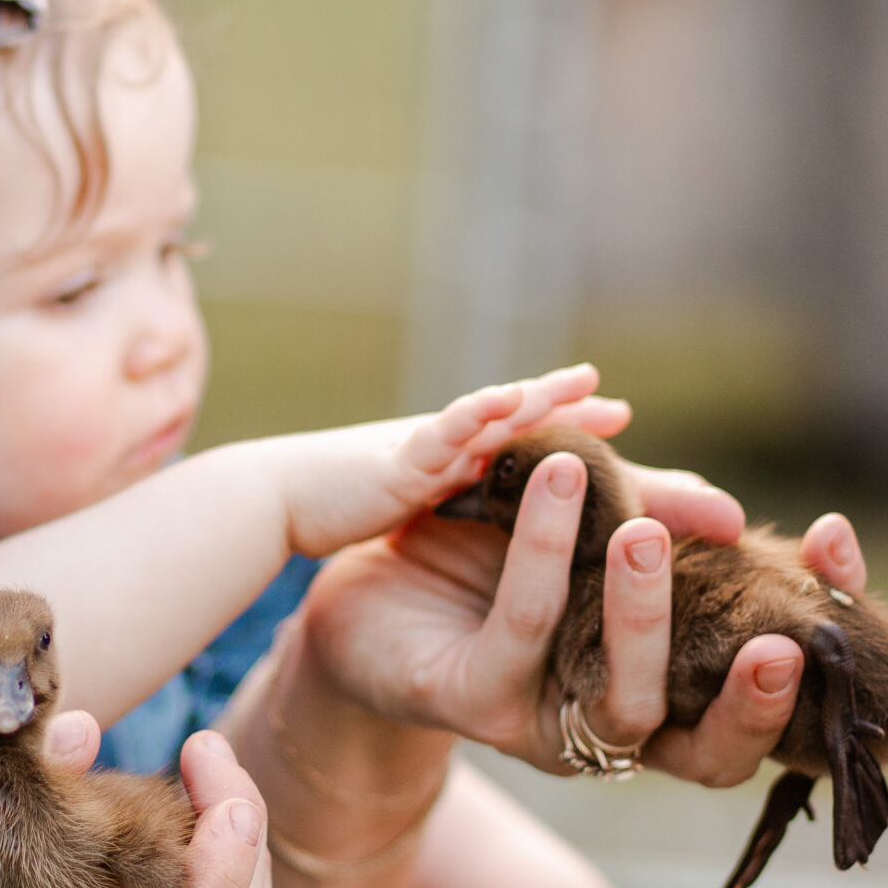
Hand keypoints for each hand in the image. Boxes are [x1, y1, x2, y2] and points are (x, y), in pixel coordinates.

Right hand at [276, 363, 629, 558]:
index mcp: (447, 460)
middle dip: (567, 410)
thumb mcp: (397, 500)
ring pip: (490, 417)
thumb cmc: (325, 503)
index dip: (563, 423)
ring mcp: (421, 450)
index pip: (515, 436)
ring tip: (583, 384)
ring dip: (536, 400)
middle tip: (618, 403)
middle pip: (516, 420)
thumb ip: (434, 494)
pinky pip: (442, 433)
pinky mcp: (397, 463)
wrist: (269, 499)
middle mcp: (441, 446)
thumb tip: (466, 503)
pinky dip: (474, 413)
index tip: (613, 415)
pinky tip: (506, 399)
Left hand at [300, 448, 867, 785]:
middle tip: (777, 633)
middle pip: (714, 750)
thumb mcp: (582, 533)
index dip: (818, 623)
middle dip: (753, 697)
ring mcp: (547, 726)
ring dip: (641, 617)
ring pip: (623, 704)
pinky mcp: (471, 704)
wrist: (358, 586)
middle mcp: (617, 726)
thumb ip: (652, 519)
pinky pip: (523, 635)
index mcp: (667, 689)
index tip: (837, 540)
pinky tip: (558, 485)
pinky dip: (544, 558)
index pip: (767, 683)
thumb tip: (732, 514)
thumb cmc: (485, 564)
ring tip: (642, 529)